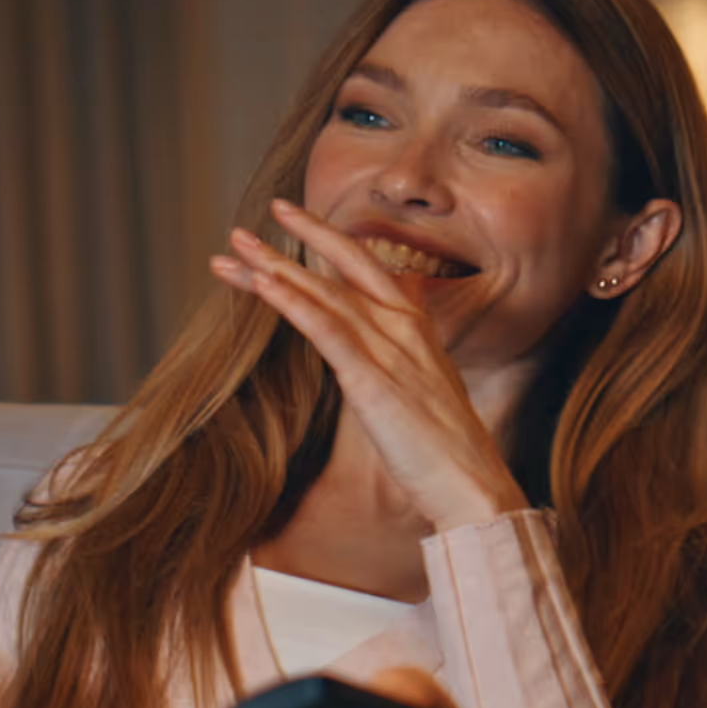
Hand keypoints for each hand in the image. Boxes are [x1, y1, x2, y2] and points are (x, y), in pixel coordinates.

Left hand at [213, 201, 524, 531]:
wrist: (473, 485)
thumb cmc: (447, 453)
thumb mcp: (424, 394)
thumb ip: (398, 365)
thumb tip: (371, 360)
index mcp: (418, 327)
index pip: (366, 267)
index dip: (326, 239)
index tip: (288, 222)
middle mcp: (404, 327)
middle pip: (340, 268)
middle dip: (292, 240)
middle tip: (241, 233)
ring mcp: (389, 349)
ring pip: (324, 293)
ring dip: (274, 267)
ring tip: (233, 249)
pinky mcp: (371, 379)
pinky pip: (325, 328)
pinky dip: (291, 302)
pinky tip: (261, 283)